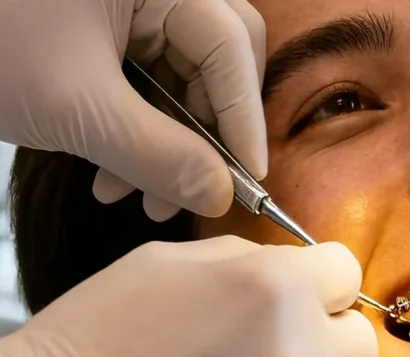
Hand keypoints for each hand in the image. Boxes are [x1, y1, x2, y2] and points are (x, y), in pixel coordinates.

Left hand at [0, 0, 266, 220]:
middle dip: (204, 132)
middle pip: (217, 58)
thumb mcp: (76, 108)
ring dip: (168, 142)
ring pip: (182, 75)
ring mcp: (131, 1)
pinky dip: (137, 129)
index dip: (241, 118)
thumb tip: (219, 195)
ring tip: (136, 197)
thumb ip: (159, 156)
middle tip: (193, 190)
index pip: (229, 45)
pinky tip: (110, 174)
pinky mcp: (107, 23)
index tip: (247, 180)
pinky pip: (147, 78)